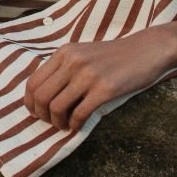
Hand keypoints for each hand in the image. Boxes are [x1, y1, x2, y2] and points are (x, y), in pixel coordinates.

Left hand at [23, 20, 176, 131]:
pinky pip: (79, 113)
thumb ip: (64, 68)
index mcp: (64, 53)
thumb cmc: (114, 56)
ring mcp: (88, 75)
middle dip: (42, 116)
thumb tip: (44, 95)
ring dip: (57, 123)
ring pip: (56, 107)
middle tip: (52, 123)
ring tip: (65, 126)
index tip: (36, 113)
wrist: (146, 50)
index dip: (30, 103)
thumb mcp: (83, 54)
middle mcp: (72, 61)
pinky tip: (78, 126)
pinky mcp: (105, 89)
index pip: (33, 81)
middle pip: (41, 96)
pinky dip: (74, 125)